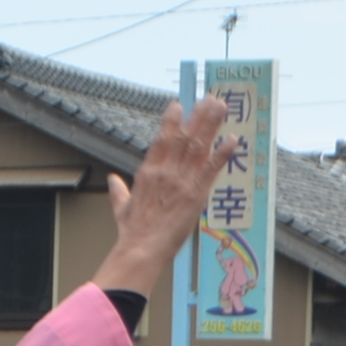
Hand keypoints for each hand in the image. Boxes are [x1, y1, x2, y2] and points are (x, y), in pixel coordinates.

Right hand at [96, 92, 241, 297]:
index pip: (161, 139)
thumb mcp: (121, 208)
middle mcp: (166, 171)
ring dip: (212, 124)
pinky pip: (212, 168)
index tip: (179, 105)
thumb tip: (111, 181)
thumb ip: (118, 191)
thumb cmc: (132, 232)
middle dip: (198, 116)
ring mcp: (182, 180)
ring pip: (199, 145)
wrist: (142, 247)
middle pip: (184, 136)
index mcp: (148, 172)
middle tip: (209, 98)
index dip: (171, 121)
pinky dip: (223, 152)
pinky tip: (233, 139)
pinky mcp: (197, 193)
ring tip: (222, 107)